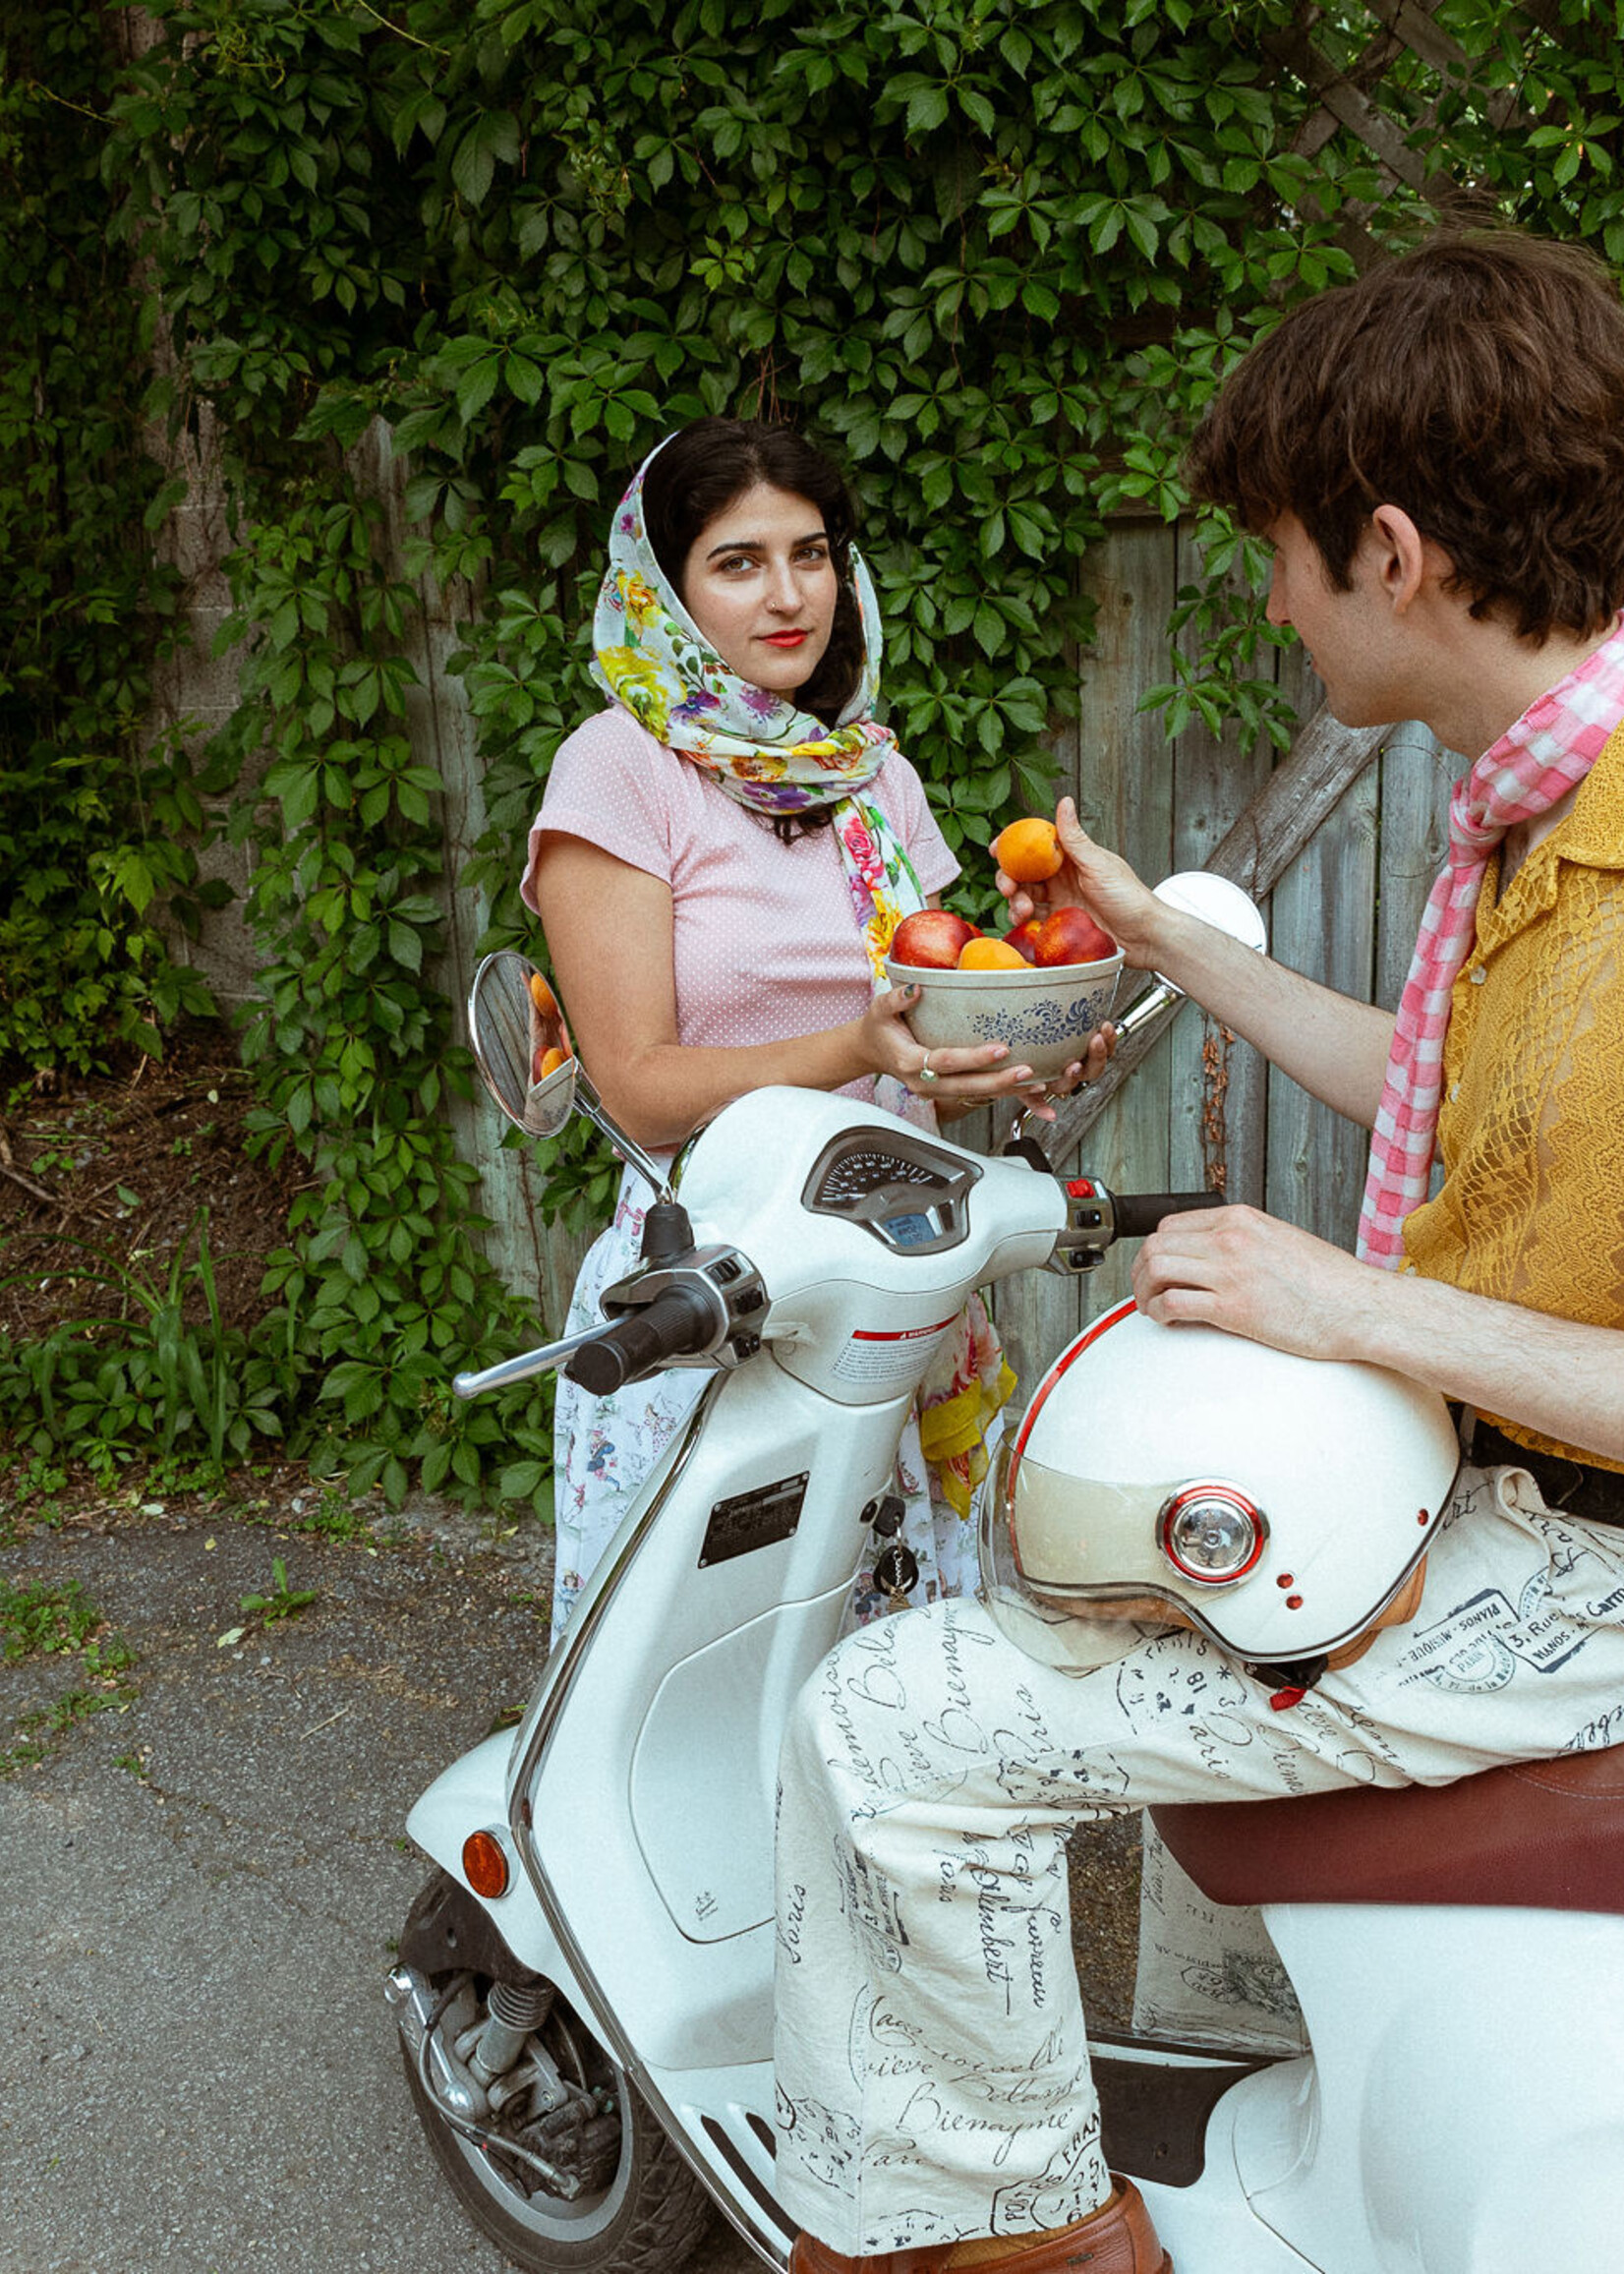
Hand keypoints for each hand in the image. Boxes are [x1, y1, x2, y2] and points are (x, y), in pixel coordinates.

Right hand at [861, 986, 1108, 1117]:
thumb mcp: (880, 1009)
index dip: (974, 1057)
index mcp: (909, 1062)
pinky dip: (1001, 1094)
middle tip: (1028, 1071)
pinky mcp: (946, 1092)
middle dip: (999, 1081)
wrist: (871, 1052)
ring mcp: (936, 1092)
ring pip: (975, 1095)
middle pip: (967, 1086)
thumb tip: (916, 988)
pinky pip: (976, 1095)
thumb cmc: (878, 1028)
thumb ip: (896, 999)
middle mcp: (924, 1083)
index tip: (1000, 1048)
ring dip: (1006, 1091)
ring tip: (1037, 1084)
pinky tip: (1027, 1090)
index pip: (946, 1062)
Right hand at [998, 798, 1165, 970]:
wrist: (1143, 936)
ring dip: (1014, 900)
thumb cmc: (1129, 897)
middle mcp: (1063, 876)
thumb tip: (1064, 802)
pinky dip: (1023, 919)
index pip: (1036, 844)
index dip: (1013, 844)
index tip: (996, 849)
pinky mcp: (1059, 922)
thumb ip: (1075, 839)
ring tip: (1020, 911)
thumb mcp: (1099, 865)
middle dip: (1008, 877)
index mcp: (1073, 856)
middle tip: (1007, 887)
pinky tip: (1024, 922)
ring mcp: (1060, 899)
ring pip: (1024, 895)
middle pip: (1024, 871)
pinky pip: (1032, 918)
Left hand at [1131, 1203, 1387, 1361]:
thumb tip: (1215, 1256)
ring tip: (1152, 1308)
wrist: (1361, 1307)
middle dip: (1141, 1272)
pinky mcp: (1234, 1306)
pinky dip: (1159, 1313)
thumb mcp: (1282, 1241)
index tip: (1154, 1270)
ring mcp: (1230, 1270)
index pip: (1171, 1225)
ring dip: (1144, 1292)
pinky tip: (1167, 1322)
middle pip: (1156, 1245)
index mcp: (1241, 1219)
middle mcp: (1230, 1238)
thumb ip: (1245, 1242)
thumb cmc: (1330, 1283)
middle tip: (1145, 1292)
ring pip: (1156, 1269)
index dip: (1154, 1250)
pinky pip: (1174, 1303)